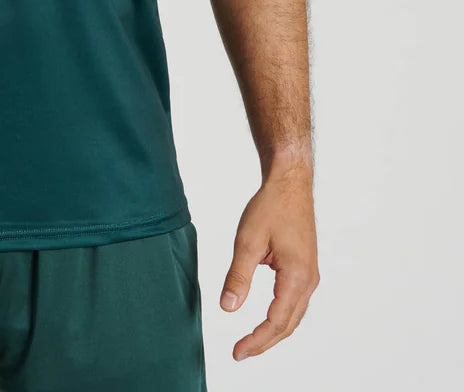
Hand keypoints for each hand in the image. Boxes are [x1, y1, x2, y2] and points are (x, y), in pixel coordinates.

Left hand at [220, 162, 319, 360]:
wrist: (290, 184)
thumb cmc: (271, 207)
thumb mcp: (248, 240)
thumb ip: (238, 276)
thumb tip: (227, 307)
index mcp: (297, 277)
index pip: (276, 321)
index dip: (257, 340)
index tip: (237, 352)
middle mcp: (308, 281)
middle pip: (288, 325)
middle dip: (264, 342)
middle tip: (240, 353)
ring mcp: (309, 276)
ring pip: (293, 315)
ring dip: (273, 331)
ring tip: (250, 342)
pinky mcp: (305, 269)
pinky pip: (294, 302)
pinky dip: (280, 316)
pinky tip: (265, 319)